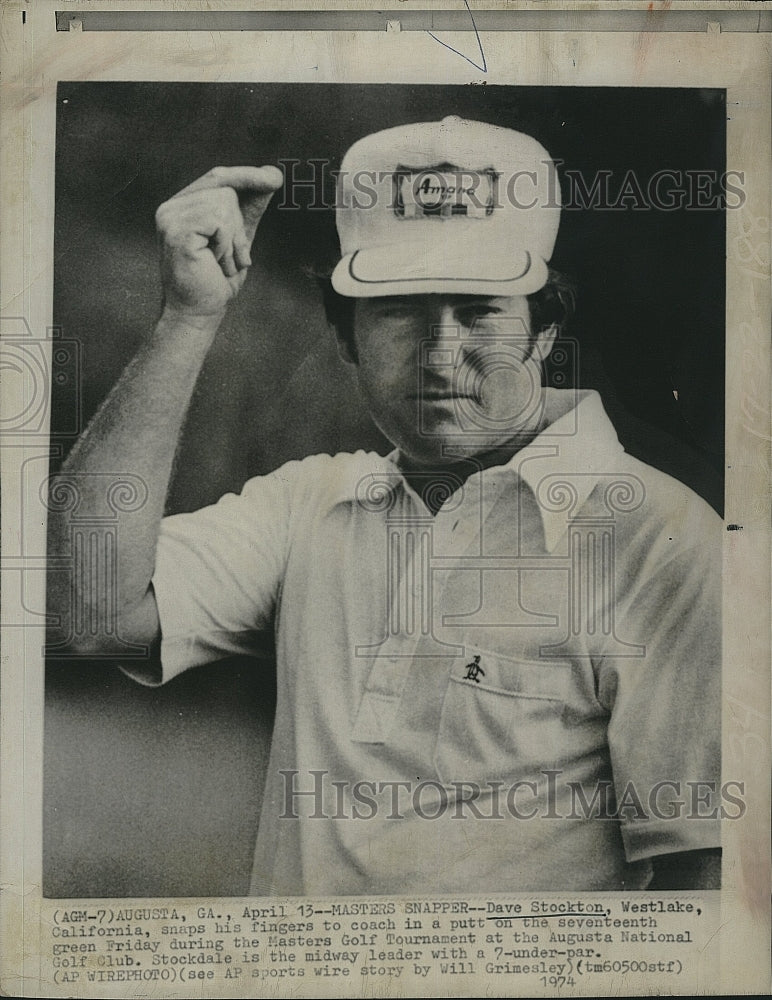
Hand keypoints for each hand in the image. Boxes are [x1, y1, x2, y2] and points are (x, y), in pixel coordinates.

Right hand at [155, 165, 282, 319]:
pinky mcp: (176, 230)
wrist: (200, 313)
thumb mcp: (239, 236)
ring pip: (224, 203)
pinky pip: (219, 221)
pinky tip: (215, 264)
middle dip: (239, 224)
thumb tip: (272, 175)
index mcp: (183, 205)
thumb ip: (250, 206)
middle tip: (233, 256)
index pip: (218, 177)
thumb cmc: (217, 280)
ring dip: (233, 240)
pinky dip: (227, 246)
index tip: (276, 177)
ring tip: (221, 263)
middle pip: (225, 188)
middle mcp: (171, 207)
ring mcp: (170, 217)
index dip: (247, 175)